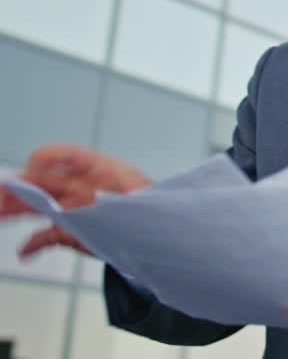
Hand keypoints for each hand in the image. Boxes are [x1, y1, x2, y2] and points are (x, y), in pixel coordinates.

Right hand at [0, 143, 150, 258]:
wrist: (154, 230)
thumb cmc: (150, 203)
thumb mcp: (145, 196)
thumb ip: (132, 197)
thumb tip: (131, 197)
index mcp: (99, 170)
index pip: (70, 157)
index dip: (51, 156)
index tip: (34, 163)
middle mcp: (79, 186)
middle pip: (42, 181)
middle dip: (18, 185)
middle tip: (2, 190)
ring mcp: (71, 208)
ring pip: (35, 206)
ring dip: (12, 210)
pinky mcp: (69, 231)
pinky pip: (45, 236)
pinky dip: (33, 244)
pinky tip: (24, 250)